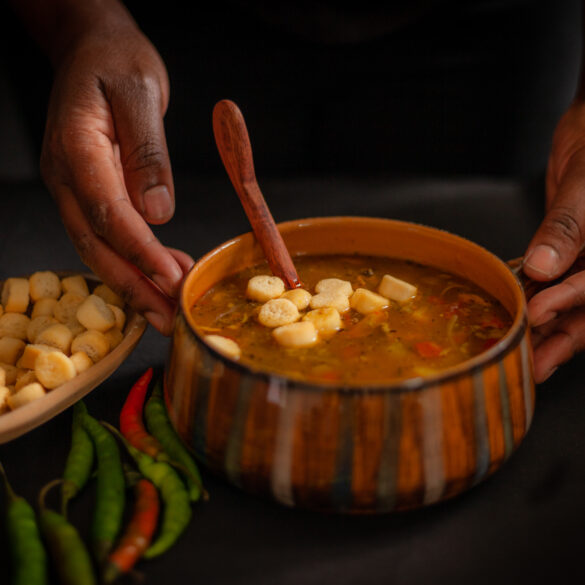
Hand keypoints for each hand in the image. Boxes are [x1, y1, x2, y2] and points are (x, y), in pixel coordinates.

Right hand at [40, 18, 190, 335]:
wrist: (92, 50)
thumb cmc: (116, 62)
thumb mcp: (140, 92)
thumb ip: (147, 151)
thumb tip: (158, 211)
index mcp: (77, 148)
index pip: (108, 211)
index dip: (140, 250)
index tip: (171, 279)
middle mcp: (67, 176)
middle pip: (97, 244)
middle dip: (134, 285)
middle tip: (168, 316)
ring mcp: (73, 187)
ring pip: (99, 248)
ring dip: (133, 283)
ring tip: (167, 309)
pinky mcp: (89, 192)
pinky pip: (107, 235)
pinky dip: (133, 262)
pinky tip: (160, 277)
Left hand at [523, 98, 584, 381]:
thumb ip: (566, 225)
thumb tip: (544, 266)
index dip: (573, 300)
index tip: (540, 311)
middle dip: (564, 336)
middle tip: (535, 364)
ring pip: (578, 302)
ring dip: (551, 327)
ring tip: (527, 354)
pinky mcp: (575, 253)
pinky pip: (561, 283)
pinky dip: (543, 300)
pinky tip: (524, 317)